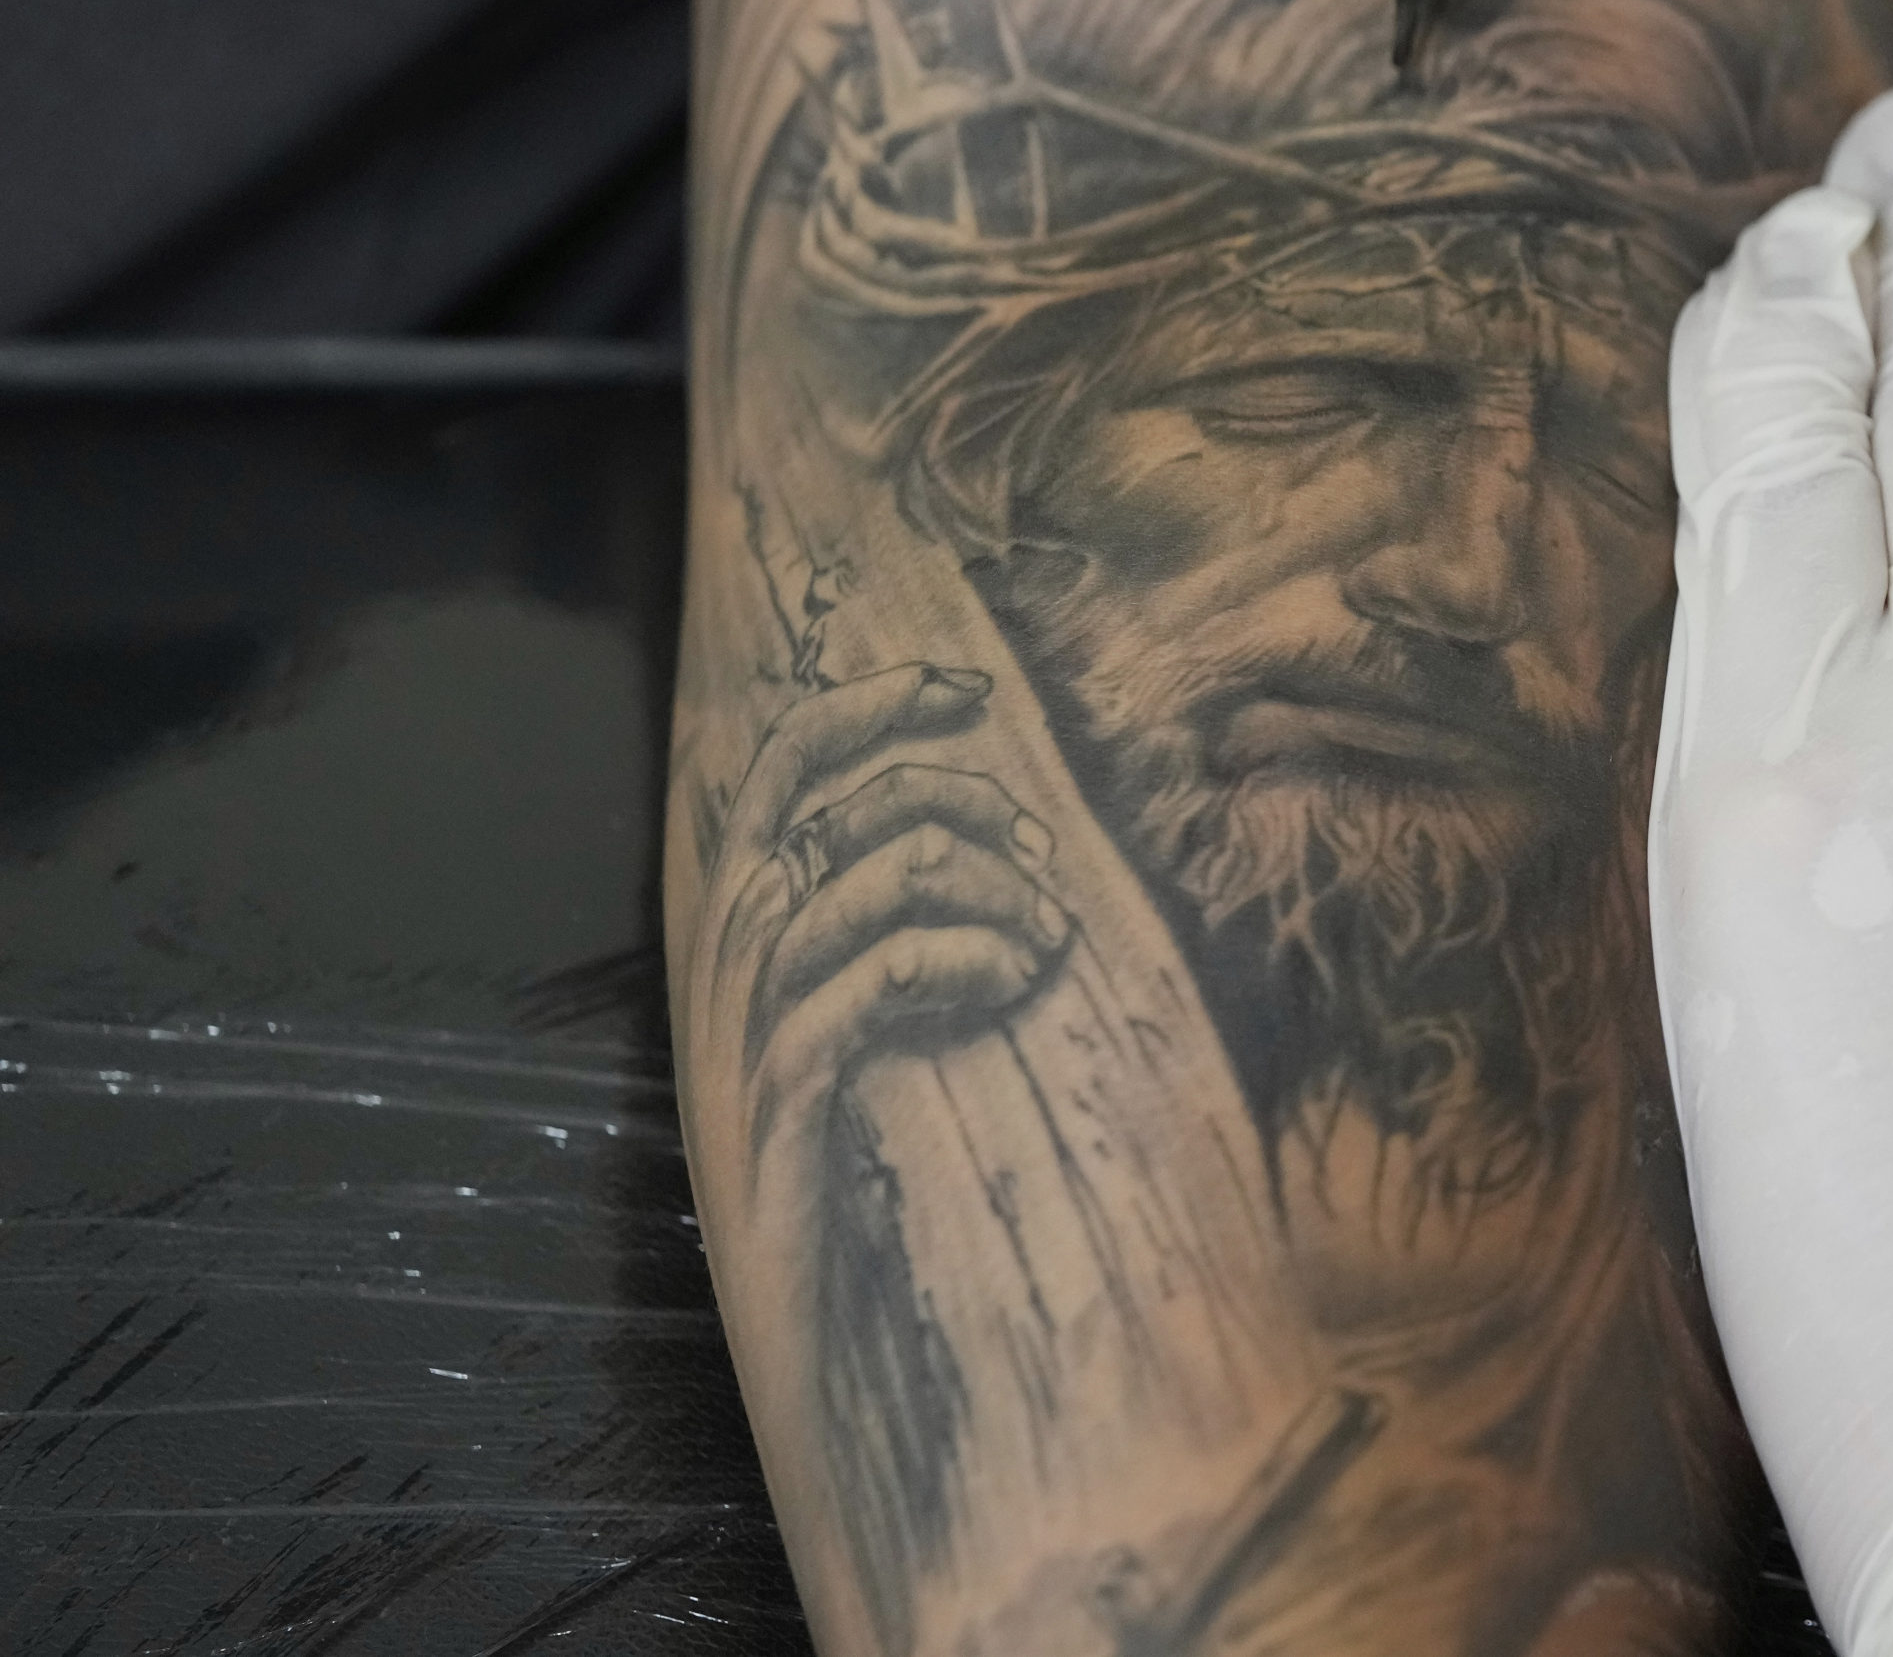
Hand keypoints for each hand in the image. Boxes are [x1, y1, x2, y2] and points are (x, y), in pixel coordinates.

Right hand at [693, 663, 1075, 1189]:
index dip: (874, 703)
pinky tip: (1012, 979)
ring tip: (1046, 942)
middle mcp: (726, 952)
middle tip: (1039, 860)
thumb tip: (950, 826)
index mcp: (731, 919)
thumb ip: (855, 916)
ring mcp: (749, 1018)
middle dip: (965, 803)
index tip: (967, 689)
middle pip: (854, 805)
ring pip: (887, 876)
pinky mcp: (787, 1085)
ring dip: (995, 890)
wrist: (796, 1323)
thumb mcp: (824, 1012)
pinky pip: (889, 971)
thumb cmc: (828, 1159)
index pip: (782, 759)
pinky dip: (972, 957)